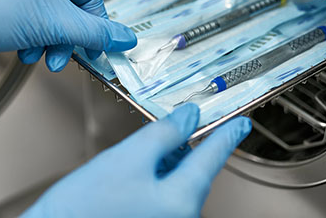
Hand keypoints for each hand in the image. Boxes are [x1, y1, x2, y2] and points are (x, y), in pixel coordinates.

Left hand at [0, 0, 136, 80]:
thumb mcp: (56, 25)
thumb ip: (95, 33)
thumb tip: (127, 37)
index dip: (96, 22)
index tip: (95, 46)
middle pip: (65, 8)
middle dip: (65, 38)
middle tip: (60, 59)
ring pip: (42, 16)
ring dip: (44, 41)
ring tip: (33, 56)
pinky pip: (20, 18)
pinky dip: (25, 37)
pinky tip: (16, 50)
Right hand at [22, 104, 251, 217]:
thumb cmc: (85, 207)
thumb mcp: (127, 157)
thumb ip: (164, 133)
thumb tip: (189, 117)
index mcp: (181, 199)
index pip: (213, 158)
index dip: (226, 135)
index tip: (239, 124)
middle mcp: (180, 217)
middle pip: (191, 170)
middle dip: (176, 148)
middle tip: (152, 136)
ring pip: (174, 181)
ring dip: (160, 163)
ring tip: (126, 164)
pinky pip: (161, 195)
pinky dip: (151, 178)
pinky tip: (126, 177)